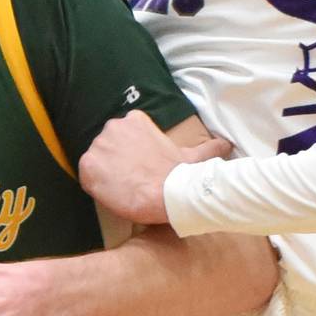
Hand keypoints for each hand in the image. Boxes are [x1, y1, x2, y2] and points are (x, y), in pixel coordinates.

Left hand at [78, 112, 229, 225]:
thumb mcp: (195, 155)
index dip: (129, 156)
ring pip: (96, 164)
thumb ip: (207, 147)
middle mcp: (112, 127)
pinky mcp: (88, 166)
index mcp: (134, 120)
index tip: (141, 169)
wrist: (168, 193)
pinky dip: (96, 188)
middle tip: (132, 181)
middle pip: (106, 149)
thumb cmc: (180, 174)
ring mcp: (98, 146)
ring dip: (105, 176)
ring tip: (125, 189)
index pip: (121, 138)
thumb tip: (228, 145)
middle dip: (115, 164)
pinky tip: (114, 195)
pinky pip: (86, 179)